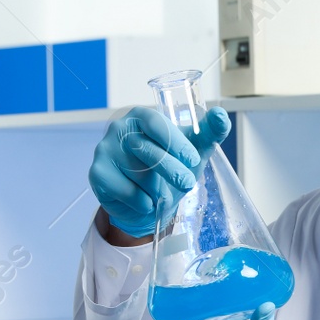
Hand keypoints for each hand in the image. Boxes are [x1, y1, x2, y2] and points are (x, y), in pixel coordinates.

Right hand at [89, 105, 231, 237]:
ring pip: (136, 171)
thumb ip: (208, 133)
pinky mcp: (97, 173)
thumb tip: (221, 115)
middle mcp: (119, 129)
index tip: (193, 159)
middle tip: (187, 183)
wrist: (147, 204)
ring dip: (156, 189)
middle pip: (146, 148)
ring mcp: (105, 150)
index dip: (175, 142)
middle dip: (171, 169)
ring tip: (163, 195)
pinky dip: (141, 201)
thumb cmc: (168, 170)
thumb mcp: (191, 152)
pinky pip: (124, 189)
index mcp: (142, 116)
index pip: (156, 123)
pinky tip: (146, 203)